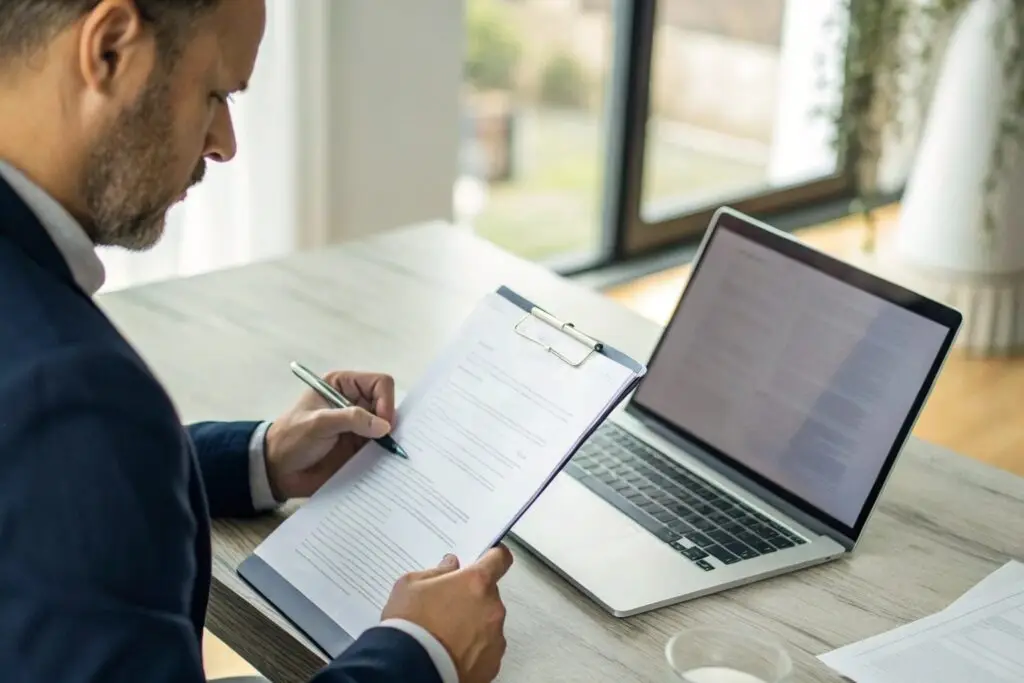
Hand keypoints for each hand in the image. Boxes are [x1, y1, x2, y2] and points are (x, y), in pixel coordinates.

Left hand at [264, 370, 395, 499]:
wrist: (277, 471)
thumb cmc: (291, 439)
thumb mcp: (318, 423)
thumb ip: (351, 419)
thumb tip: (385, 426)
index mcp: (343, 386)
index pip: (379, 383)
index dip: (386, 401)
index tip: (383, 424)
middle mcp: (354, 403)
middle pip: (387, 405)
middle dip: (392, 421)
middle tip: (390, 441)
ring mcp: (358, 426)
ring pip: (388, 428)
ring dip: (391, 439)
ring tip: (392, 454)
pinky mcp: (359, 447)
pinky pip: (381, 448)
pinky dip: (385, 454)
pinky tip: (386, 463)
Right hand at [381, 546, 513, 682]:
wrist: (409, 669)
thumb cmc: (409, 626)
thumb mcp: (410, 586)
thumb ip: (436, 572)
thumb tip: (450, 566)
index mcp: (476, 582)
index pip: (500, 559)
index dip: (494, 556)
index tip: (489, 559)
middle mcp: (491, 607)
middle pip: (489, 594)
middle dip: (472, 597)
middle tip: (448, 607)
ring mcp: (495, 637)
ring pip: (488, 622)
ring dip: (474, 624)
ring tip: (446, 634)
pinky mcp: (492, 663)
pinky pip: (487, 648)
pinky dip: (474, 648)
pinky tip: (452, 651)